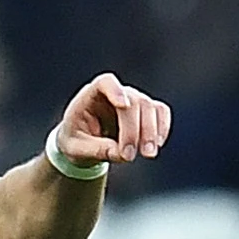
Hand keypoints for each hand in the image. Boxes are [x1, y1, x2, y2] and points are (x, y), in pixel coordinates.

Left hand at [48, 73, 170, 169]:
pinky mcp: (146, 111)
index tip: (123, 105)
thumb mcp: (77, 148)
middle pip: (132, 101)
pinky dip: (162, 128)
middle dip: (133, 130)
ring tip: (148, 154)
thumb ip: (97, 149)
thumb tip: (122, 154)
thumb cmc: (76, 140)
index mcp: (91, 95)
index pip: (106, 82)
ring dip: (151, 131)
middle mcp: (115, 92)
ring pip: (150, 107)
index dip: (116, 90)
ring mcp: (133, 99)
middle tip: (129, 156)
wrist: (84, 142)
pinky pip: (160, 112)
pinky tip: (157, 145)